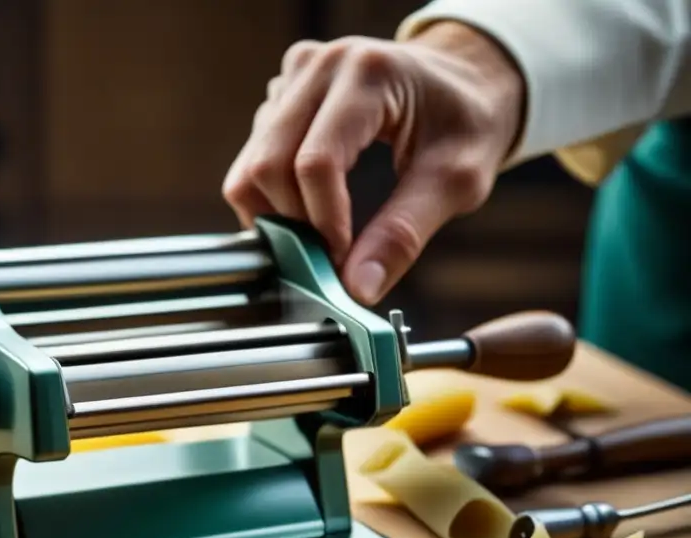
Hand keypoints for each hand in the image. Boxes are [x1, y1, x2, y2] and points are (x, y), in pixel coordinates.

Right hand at [222, 22, 524, 304]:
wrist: (464, 79)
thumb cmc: (468, 122)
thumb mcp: (456, 180)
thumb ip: (404, 234)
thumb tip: (357, 289)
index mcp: (368, 75)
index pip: (315, 163)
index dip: (322, 224)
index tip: (342, 260)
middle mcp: (319, 66)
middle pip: (267, 166)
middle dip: (293, 225)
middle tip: (328, 253)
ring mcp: (293, 77)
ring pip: (251, 166)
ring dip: (278, 214)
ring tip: (321, 230)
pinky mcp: (280, 94)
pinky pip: (252, 159)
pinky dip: (273, 197)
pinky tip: (310, 204)